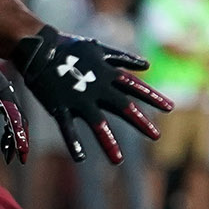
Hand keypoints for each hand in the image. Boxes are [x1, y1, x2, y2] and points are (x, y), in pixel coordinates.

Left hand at [0, 45, 28, 163]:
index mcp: (3, 94)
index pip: (16, 119)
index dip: (19, 137)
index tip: (21, 152)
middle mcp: (10, 97)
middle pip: (21, 123)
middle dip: (21, 141)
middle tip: (17, 159)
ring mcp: (8, 98)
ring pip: (18, 122)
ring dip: (15, 139)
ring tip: (8, 156)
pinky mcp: (3, 100)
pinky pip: (11, 119)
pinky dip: (10, 133)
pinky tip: (3, 143)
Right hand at [11, 24, 173, 164]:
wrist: (38, 48)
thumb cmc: (70, 48)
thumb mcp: (99, 49)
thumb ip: (123, 59)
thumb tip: (146, 65)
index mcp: (107, 74)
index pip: (135, 86)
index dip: (152, 97)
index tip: (170, 107)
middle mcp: (97, 88)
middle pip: (123, 107)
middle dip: (140, 121)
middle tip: (156, 136)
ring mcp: (78, 98)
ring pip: (97, 123)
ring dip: (108, 142)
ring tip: (118, 161)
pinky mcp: (59, 106)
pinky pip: (67, 128)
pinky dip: (73, 142)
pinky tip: (80, 158)